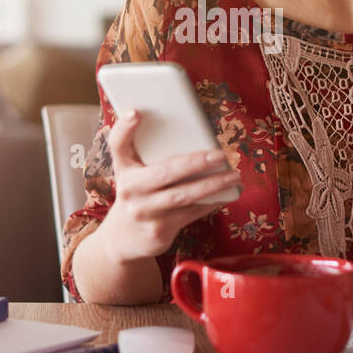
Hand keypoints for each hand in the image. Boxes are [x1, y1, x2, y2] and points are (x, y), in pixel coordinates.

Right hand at [102, 108, 241, 262]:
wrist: (122, 238)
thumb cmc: (137, 193)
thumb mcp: (132, 172)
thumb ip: (148, 152)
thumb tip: (192, 134)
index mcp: (123, 168)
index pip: (118, 145)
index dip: (124, 129)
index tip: (136, 113)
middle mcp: (129, 190)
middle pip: (165, 172)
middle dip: (196, 162)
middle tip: (220, 154)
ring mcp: (144, 212)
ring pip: (183, 196)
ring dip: (212, 185)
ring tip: (233, 175)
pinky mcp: (158, 231)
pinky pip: (190, 214)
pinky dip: (210, 203)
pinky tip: (225, 194)